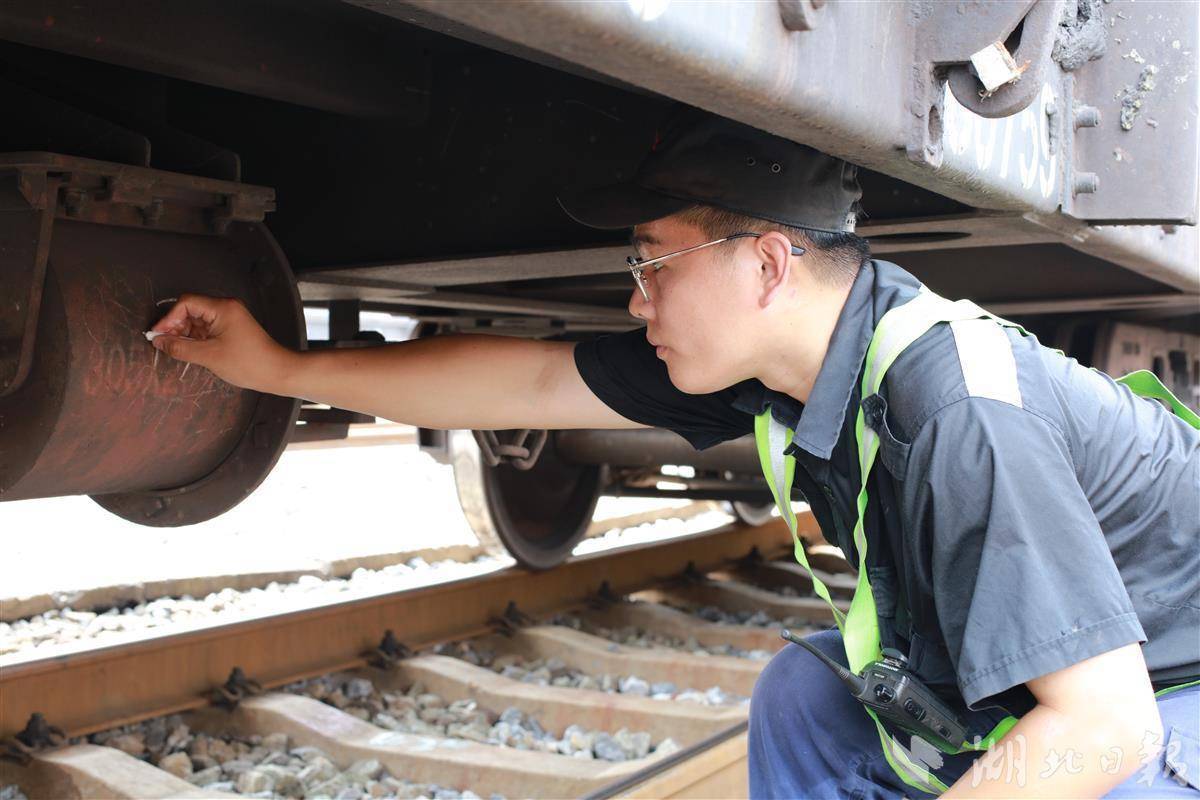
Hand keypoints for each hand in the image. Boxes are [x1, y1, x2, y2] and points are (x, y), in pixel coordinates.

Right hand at [149, 294, 295, 391]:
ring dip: (185, 334)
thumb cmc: (249, 363)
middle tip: (165, 344)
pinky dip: (196, 338)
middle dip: (176, 326)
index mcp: (222, 308)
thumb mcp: (209, 356)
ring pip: (198, 320)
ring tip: (178, 350)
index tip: (159, 335)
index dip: (169, 318)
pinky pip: (207, 328)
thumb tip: (158, 341)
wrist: (277, 372)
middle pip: (191, 310)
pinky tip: (191, 351)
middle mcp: (226, 308)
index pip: (186, 303)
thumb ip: (180, 348)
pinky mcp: (232, 329)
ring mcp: (230, 318)